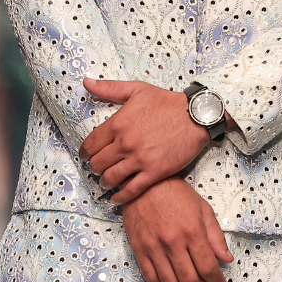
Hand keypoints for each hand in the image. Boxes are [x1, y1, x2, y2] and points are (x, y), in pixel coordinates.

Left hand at [80, 80, 210, 204]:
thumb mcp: (136, 89)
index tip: (85, 156)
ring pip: (111, 178)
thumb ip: (109, 89)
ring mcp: (139, 160)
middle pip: (98, 163)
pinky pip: (131, 190)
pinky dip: (120, 197)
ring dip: (104, 182)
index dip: (85, 153)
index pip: (91, 144)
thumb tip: (86, 83)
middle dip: (94, 168)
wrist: (196, 116)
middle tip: (97, 169)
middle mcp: (125, 143)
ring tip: (106, 182)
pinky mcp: (154, 172)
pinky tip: (116, 198)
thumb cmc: (167, 102)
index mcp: (118, 124)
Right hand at [122, 178, 233, 281]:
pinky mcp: (139, 249)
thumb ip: (216, 236)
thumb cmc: (176, 194)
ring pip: (170, 281)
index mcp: (192, 231)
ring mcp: (154, 247)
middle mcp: (173, 242)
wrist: (145, 184)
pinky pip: (150, 276)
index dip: (216, 280)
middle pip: (189, 279)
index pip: (207, 267)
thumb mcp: (203, 209)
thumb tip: (226, 259)